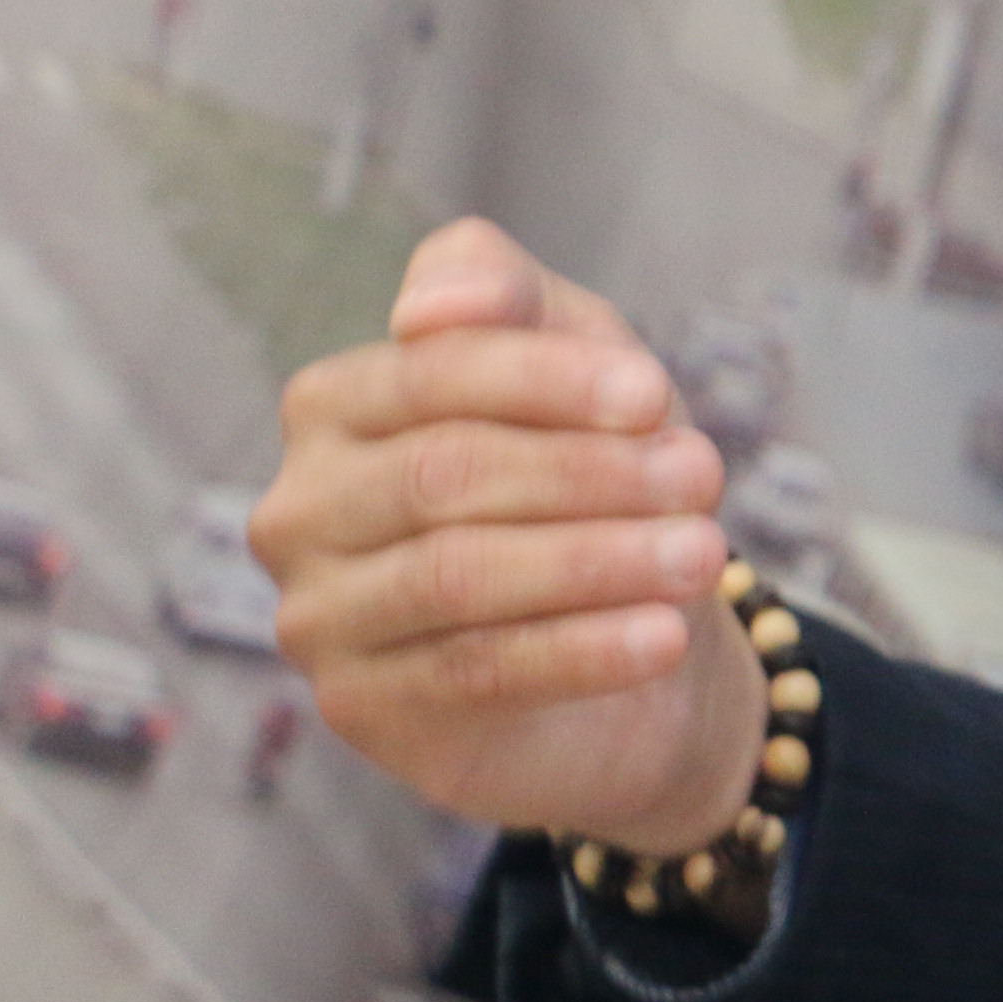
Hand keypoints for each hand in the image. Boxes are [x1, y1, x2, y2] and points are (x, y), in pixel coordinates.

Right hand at [254, 218, 765, 857]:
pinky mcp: (361, 705)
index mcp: (335, 406)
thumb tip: (434, 304)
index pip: (429, 373)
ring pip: (454, 575)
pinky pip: (474, 671)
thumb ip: (506, 296)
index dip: (546, 379)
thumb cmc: (588, 474)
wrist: (624, 639)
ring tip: (701, 555)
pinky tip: (662, 637)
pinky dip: (581, 649)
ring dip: (596, 561)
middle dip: (587, 472)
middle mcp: (300, 508)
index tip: (654, 395)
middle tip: (701, 476)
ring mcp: (318, 612)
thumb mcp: (572, 364)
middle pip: (442, 474)